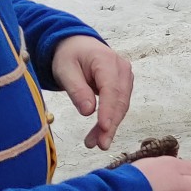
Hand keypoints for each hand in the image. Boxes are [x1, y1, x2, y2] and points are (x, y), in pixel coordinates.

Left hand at [50, 36, 133, 150]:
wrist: (77, 45)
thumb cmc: (69, 56)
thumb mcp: (65, 70)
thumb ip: (77, 90)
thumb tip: (88, 111)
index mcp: (106, 60)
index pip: (110, 88)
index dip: (108, 109)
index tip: (104, 127)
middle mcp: (122, 69)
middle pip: (119, 100)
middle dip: (110, 124)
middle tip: (100, 144)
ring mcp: (125, 78)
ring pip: (121, 106)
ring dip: (110, 126)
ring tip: (94, 143)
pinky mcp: (123, 87)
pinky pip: (119, 106)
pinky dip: (109, 120)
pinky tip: (99, 133)